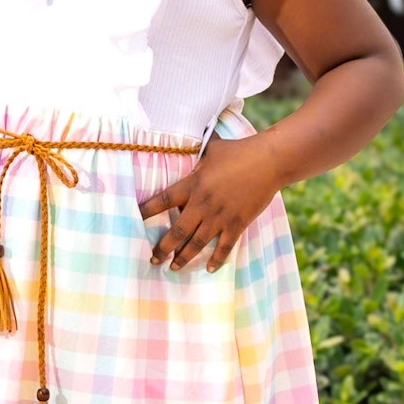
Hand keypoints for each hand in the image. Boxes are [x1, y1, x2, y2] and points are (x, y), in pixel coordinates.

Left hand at [138, 132, 284, 270]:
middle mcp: (203, 204)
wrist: (269, 161)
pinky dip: (217, 259)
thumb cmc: (240, 151)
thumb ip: (198, 149)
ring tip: (174, 267)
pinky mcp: (237, 223)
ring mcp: (220, 216)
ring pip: (197, 243)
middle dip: (163, 248)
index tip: (134, 220)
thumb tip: (190, 135)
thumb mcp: (213, 148)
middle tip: (153, 259)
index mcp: (193, 185)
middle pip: (177, 231)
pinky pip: (224, 247)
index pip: (163, 200)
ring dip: (184, 257)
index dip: (146, 211)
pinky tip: (208, 268)